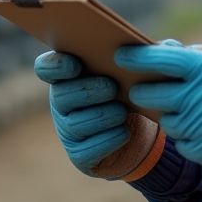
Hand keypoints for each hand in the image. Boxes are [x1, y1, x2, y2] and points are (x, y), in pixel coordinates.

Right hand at [34, 50, 159, 179]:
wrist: (138, 132)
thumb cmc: (131, 90)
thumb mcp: (135, 71)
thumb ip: (141, 55)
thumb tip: (155, 45)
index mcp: (69, 76)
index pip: (46, 68)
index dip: (55, 66)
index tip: (75, 64)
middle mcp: (61, 103)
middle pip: (61, 96)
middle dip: (87, 90)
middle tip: (112, 87)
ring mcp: (68, 131)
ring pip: (76, 124)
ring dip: (101, 116)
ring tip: (122, 111)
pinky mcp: (79, 156)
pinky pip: (88, 150)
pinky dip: (109, 140)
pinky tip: (124, 132)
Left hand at [115, 39, 201, 172]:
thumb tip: (181, 50)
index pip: (156, 59)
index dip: (134, 57)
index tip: (121, 56)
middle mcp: (193, 98)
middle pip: (149, 93)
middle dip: (142, 87)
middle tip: (143, 85)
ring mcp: (196, 126)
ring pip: (164, 119)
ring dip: (168, 111)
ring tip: (186, 106)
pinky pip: (181, 141)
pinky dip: (186, 133)